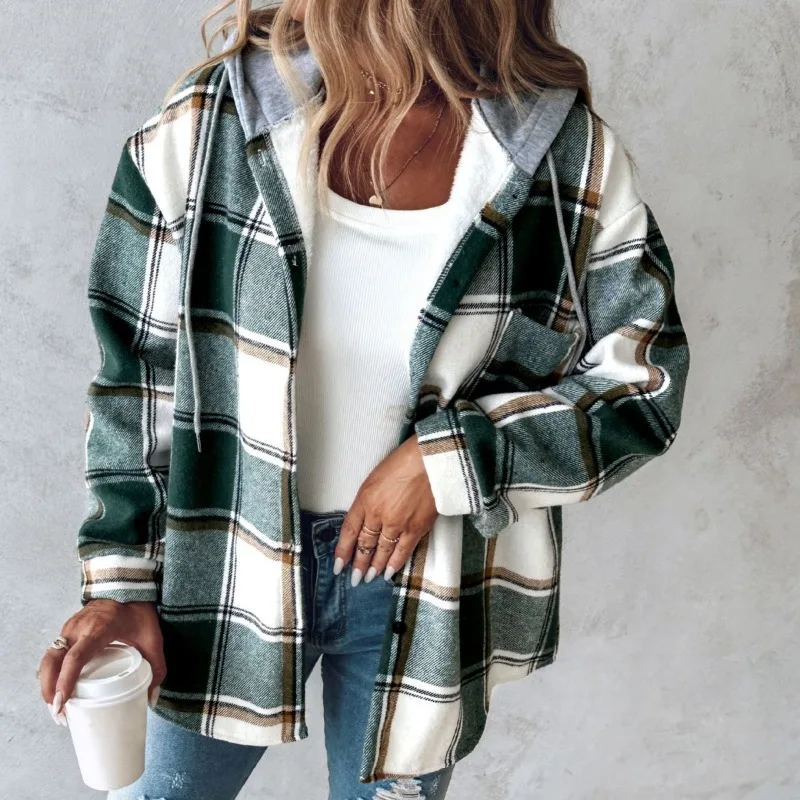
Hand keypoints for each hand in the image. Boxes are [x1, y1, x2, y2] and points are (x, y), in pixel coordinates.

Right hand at [37, 599, 165, 724]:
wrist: (128, 587)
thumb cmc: (138, 611)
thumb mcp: (152, 638)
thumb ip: (156, 668)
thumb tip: (152, 698)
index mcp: (97, 629)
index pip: (75, 658)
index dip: (65, 683)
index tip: (61, 704)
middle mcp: (77, 628)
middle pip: (52, 662)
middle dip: (49, 691)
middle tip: (59, 714)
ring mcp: (68, 628)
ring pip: (48, 659)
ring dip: (47, 684)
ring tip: (58, 707)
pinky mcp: (67, 630)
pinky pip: (52, 654)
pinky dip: (50, 673)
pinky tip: (59, 689)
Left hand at [334, 433, 437, 585]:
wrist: (432, 460)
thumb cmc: (404, 462)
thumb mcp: (375, 478)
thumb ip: (368, 500)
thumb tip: (365, 520)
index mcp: (365, 499)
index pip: (348, 531)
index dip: (342, 550)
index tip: (338, 565)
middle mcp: (378, 514)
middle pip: (364, 544)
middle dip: (358, 563)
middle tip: (354, 578)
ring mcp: (397, 523)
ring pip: (382, 551)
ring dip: (374, 567)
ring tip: (368, 578)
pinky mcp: (417, 527)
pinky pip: (403, 551)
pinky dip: (395, 563)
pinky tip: (389, 573)